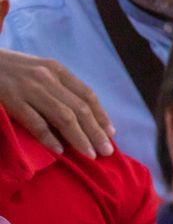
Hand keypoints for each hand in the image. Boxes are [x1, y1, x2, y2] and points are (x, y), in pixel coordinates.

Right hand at [0, 48, 114, 156]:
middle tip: (107, 151)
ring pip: (63, 116)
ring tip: (90, 154)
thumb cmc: (8, 70)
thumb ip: (56, 87)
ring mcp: (29, 88)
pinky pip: (36, 122)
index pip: (87, 95)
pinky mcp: (12, 100)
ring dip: (80, 138)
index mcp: (56, 69)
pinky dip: (49, 137)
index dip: (101, 115)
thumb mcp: (36, 71)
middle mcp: (47, 77)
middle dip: (96, 132)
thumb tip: (80, 114)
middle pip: (80, 108)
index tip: (111, 133)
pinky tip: (60, 150)